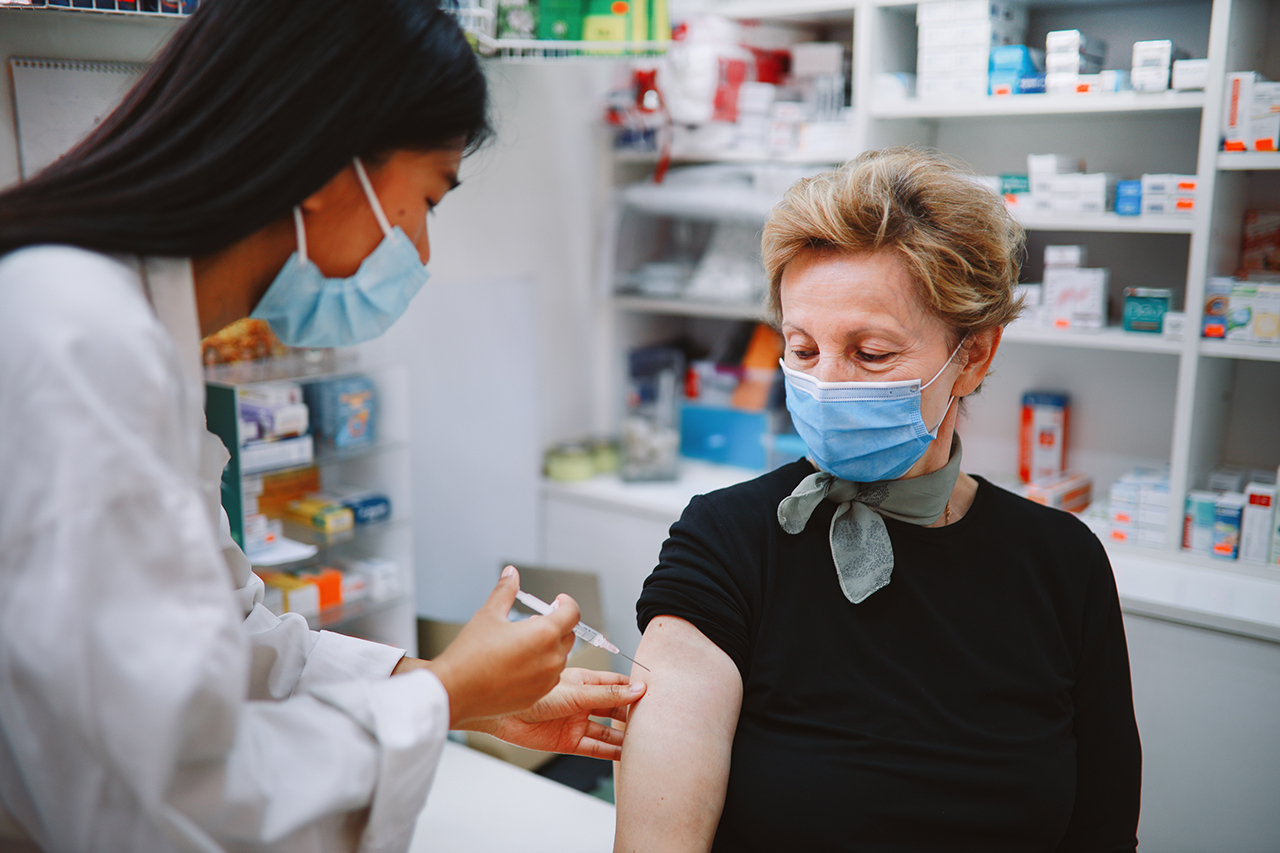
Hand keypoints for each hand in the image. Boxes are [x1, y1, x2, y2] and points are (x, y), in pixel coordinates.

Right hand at [402, 567, 579, 725]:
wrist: (456, 691)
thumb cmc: (470, 654)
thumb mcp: (489, 614)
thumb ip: (506, 591)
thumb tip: (511, 574)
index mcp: (544, 633)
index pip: (573, 614)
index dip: (567, 603)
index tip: (558, 601)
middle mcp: (551, 658)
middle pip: (568, 635)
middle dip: (557, 625)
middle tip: (535, 621)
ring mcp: (546, 680)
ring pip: (559, 658)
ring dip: (549, 647)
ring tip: (523, 643)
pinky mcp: (537, 696)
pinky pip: (549, 677)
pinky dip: (541, 667)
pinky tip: (518, 664)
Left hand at [464, 668, 646, 760]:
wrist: (501, 713)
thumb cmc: (530, 693)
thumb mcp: (575, 692)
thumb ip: (607, 694)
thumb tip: (637, 690)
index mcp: (584, 681)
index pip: (616, 683)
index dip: (634, 688)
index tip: (654, 694)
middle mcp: (582, 702)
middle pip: (615, 707)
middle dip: (632, 714)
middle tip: (654, 721)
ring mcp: (576, 722)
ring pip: (607, 730)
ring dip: (624, 736)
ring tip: (645, 742)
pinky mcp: (568, 742)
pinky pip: (595, 747)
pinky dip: (610, 752)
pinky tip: (625, 755)